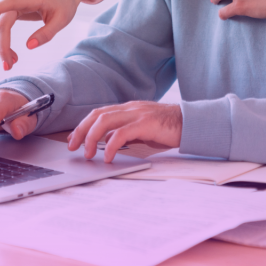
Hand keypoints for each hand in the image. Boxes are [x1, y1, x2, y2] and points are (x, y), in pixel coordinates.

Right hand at [0, 0, 105, 69]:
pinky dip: (3, 40)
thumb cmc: (64, 4)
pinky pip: (1, 24)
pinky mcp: (11, 7)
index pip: (9, 3)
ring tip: (13, 61)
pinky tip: (11, 53)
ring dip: (1, 44)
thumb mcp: (62, 21)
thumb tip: (29, 46)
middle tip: (8, 65)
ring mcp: (13, 1)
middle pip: (1, 21)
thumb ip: (47, 33)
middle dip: (2, 45)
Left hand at [67, 101, 181, 162]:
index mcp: (128, 108)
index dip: (84, 125)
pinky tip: (109, 157)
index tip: (74, 138)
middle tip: (73, 146)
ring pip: (105, 121)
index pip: (99, 113)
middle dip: (82, 131)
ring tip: (89, 154)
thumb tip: (111, 143)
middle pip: (97, 115)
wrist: (191, 123)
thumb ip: (128, 132)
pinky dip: (111, 145)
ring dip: (92, 138)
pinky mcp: (146, 123)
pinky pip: (122, 133)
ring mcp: (138, 114)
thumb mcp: (144, 129)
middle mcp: (130, 108)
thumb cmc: (169, 128)